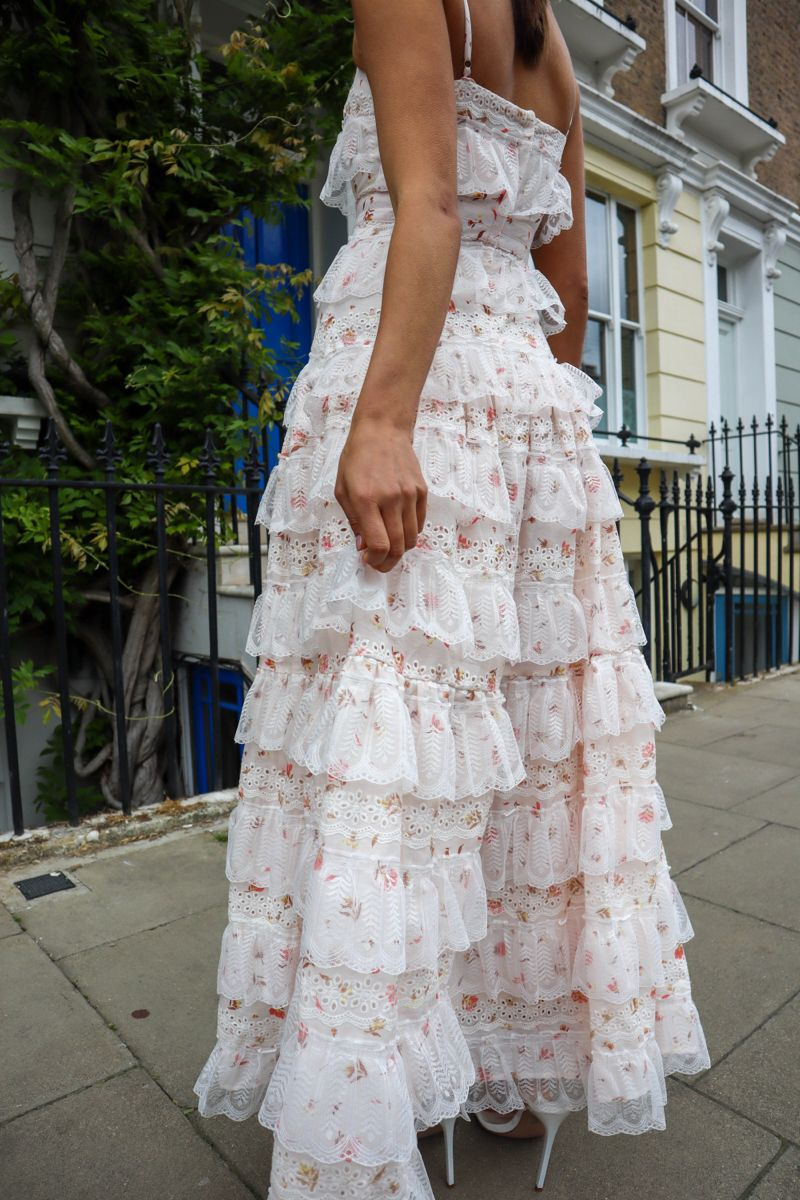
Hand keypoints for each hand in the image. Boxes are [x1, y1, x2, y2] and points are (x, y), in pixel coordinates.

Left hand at [334, 411, 427, 572]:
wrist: (382, 431)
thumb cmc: (356, 459)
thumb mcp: (342, 489)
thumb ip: (353, 520)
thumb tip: (364, 547)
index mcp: (366, 499)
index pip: (379, 543)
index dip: (375, 559)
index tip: (368, 560)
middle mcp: (391, 499)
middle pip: (398, 546)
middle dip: (387, 562)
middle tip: (379, 563)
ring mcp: (409, 495)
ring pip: (412, 538)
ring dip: (400, 550)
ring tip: (388, 547)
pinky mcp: (422, 491)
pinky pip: (420, 523)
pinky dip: (410, 533)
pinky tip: (398, 529)